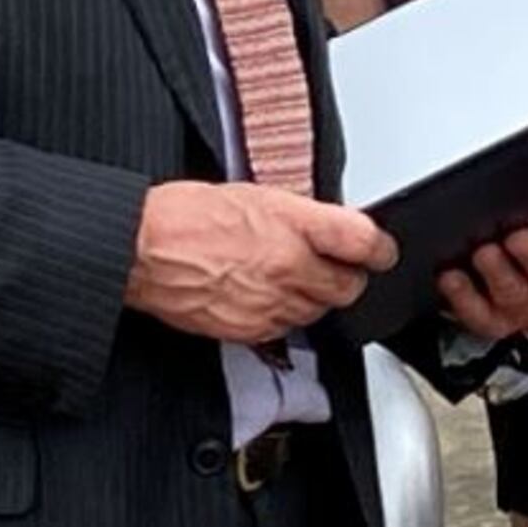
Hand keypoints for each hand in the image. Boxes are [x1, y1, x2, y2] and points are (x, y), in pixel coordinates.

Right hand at [124, 181, 397, 343]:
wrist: (144, 249)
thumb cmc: (188, 214)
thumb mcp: (256, 195)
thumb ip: (300, 216)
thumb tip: (327, 228)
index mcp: (294, 224)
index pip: (364, 242)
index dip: (380, 248)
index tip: (382, 251)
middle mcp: (290, 267)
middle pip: (349, 286)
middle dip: (347, 277)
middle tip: (336, 266)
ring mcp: (273, 303)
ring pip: (320, 310)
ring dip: (315, 296)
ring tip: (289, 277)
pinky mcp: (252, 331)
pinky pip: (287, 328)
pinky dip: (285, 315)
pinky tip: (265, 295)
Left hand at [435, 207, 527, 339]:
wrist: (491, 277)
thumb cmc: (527, 233)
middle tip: (520, 238)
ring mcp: (527, 303)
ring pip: (516, 294)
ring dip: (498, 274)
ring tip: (483, 253)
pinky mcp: (498, 320)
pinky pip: (483, 316)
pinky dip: (465, 298)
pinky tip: (453, 277)